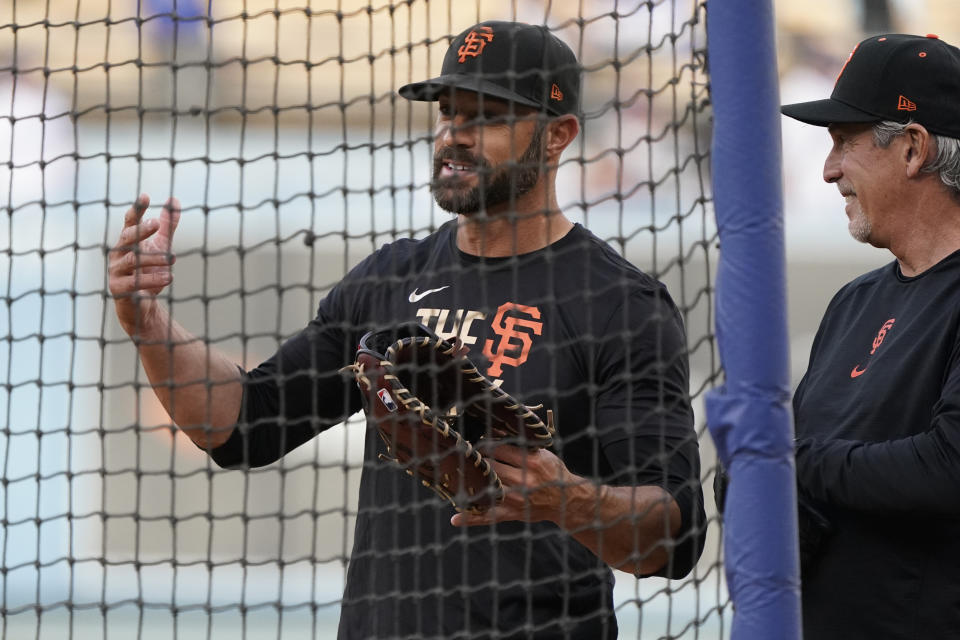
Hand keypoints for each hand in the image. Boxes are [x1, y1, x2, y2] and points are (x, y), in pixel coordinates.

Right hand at [108, 194, 180, 336]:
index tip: (145, 196)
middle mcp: (118, 253)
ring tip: (173, 259)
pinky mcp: (119, 289)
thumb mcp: (162, 246)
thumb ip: (167, 226)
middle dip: (140, 229)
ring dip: (153, 258)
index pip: (130, 222)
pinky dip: (153, 279)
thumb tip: (174, 200)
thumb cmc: (150, 271)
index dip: (137, 209)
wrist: (144, 305)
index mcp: (128, 241)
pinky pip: (134, 282)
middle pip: (127, 237)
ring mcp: (116, 271)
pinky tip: (169, 277)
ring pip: (132, 260)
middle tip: (157, 223)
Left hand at [450, 444, 581, 526]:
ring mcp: (516, 499)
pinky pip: (489, 516)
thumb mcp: (541, 453)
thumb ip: (520, 444)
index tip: (477, 443)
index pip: (498, 448)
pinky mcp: (512, 514)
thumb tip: (495, 430)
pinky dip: (471, 518)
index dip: (484, 444)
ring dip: (469, 482)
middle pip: (489, 467)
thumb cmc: (552, 472)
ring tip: (459, 474)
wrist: (566, 500)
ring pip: (485, 488)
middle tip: (466, 456)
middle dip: (476, 460)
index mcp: (530, 462)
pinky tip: (455, 518)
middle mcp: (522, 480)